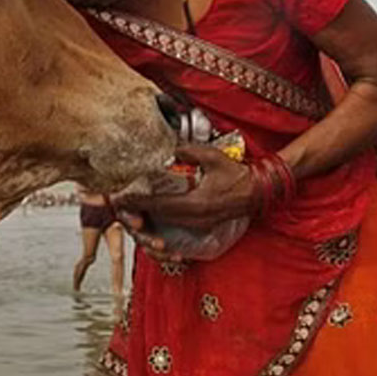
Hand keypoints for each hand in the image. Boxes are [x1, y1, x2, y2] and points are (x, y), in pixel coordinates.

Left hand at [113, 144, 255, 230]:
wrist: (256, 192)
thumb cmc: (235, 174)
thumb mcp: (213, 157)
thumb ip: (191, 152)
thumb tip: (173, 151)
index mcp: (195, 203)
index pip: (159, 204)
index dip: (138, 202)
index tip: (120, 199)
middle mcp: (194, 217)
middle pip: (159, 217)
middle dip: (138, 211)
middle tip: (120, 204)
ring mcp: (198, 223)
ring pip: (166, 223)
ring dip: (149, 216)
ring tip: (132, 208)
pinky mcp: (201, 224)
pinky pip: (176, 224)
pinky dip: (162, 219)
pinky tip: (153, 213)